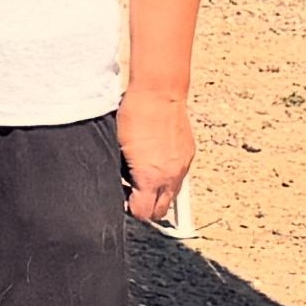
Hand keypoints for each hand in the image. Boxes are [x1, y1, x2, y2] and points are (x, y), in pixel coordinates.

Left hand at [117, 89, 193, 223]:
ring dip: (158, 193)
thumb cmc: (134, 116)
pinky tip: (156, 164)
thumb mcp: (117, 150)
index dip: (130, 209)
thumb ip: (120, 174)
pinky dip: (168, 177)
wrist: (159, 92)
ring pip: (172, 195)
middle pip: (160, 211)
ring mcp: (183, 165)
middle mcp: (171, 176)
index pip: (143, 213)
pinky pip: (179, 176)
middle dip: (145, 207)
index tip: (122, 199)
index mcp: (151, 177)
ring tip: (143, 178)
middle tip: (132, 193)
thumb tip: (120, 185)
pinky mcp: (189, 154)